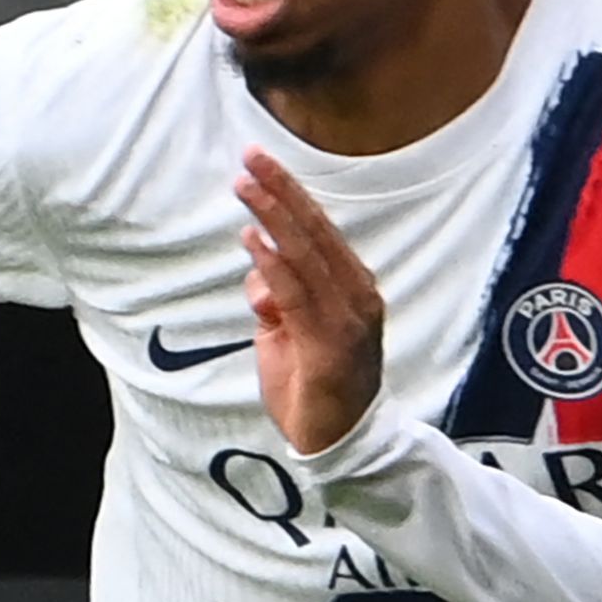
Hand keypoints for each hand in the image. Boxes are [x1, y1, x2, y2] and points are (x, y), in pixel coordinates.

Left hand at [237, 151, 385, 454]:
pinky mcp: (330, 345)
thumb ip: (276, 300)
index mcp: (352, 288)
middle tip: (250, 158)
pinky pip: (299, 295)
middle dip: (280, 191)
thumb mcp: (287, 335)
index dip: (289, 194)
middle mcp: (357, 296)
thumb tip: (258, 270)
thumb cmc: (315, 388)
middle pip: (314, 232)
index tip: (260, 164)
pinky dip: (275, 266)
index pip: (317, 231)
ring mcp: (347, 319)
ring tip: (245, 186)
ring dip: (273, 217)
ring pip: (306, 255)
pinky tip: (254, 241)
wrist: (339, 444)